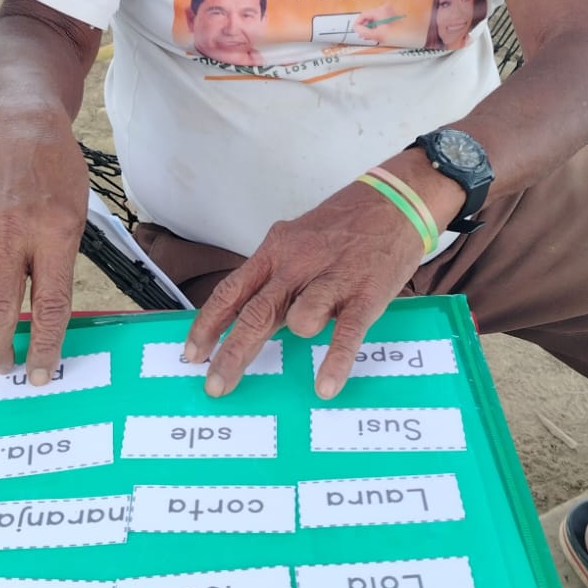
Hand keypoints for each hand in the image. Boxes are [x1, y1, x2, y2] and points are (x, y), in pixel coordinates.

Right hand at [0, 103, 89, 382]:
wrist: (20, 132)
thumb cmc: (57, 178)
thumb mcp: (75, 219)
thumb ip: (59, 265)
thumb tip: (45, 320)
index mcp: (53, 233)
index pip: (49, 305)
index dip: (43, 346)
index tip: (39, 374)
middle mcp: (11, 234)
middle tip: (4, 365)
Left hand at [183, 179, 427, 400]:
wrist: (394, 202)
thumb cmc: (343, 228)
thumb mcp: (297, 242)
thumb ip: (274, 278)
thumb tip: (246, 317)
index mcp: (275, 252)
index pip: (231, 291)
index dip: (208, 325)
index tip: (193, 353)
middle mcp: (297, 265)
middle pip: (255, 314)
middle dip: (232, 354)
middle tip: (216, 384)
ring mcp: (332, 279)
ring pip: (301, 318)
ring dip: (298, 332)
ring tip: (304, 344)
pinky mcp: (365, 293)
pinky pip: (347, 333)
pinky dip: (335, 362)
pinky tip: (326, 385)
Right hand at [351, 2, 407, 44]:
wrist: (414, 34)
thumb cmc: (399, 34)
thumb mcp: (378, 35)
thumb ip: (364, 32)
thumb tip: (357, 29)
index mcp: (380, 11)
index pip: (363, 14)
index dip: (358, 23)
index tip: (355, 29)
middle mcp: (385, 8)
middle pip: (369, 16)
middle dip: (365, 26)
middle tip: (362, 34)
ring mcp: (390, 11)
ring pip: (375, 18)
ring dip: (371, 27)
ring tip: (369, 36)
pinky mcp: (394, 16)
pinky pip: (381, 19)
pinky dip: (378, 26)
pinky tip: (377, 33)